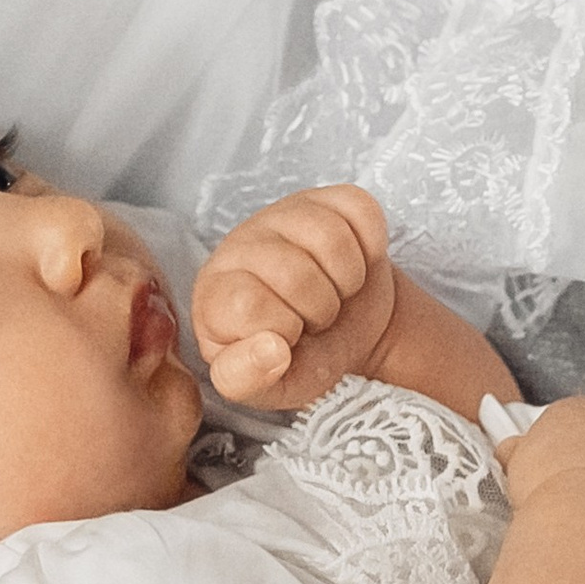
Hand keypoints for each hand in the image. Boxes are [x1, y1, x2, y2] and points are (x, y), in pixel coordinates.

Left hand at [196, 186, 397, 404]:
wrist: (346, 328)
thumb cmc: (299, 358)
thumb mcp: (267, 386)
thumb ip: (248, 380)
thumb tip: (270, 349)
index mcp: (213, 292)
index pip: (247, 303)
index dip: (282, 330)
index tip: (287, 338)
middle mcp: (240, 244)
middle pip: (296, 273)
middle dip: (320, 309)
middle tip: (315, 318)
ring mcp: (283, 214)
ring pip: (331, 239)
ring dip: (347, 280)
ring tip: (334, 292)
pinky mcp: (328, 197)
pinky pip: (361, 212)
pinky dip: (371, 247)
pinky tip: (354, 263)